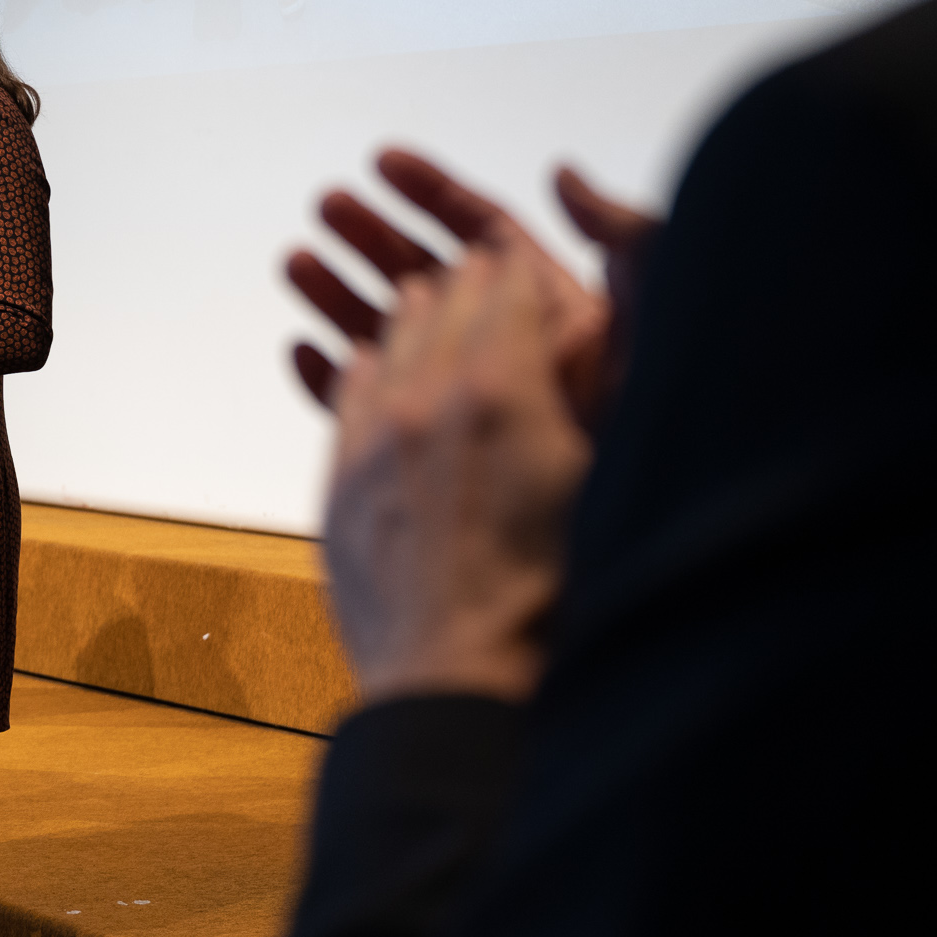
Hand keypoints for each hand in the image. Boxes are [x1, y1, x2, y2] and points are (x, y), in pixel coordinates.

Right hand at [285, 147, 657, 430]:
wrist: (641, 522)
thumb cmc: (662, 408)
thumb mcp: (657, 298)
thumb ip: (617, 230)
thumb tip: (563, 175)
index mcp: (546, 303)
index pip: (477, 231)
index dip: (430, 192)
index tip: (382, 162)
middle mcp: (501, 347)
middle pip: (421, 272)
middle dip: (371, 233)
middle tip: (326, 206)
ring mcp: (465, 403)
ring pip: (389, 334)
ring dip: (340, 294)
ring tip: (297, 263)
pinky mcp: (438, 458)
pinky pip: (376, 412)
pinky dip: (335, 380)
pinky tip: (305, 351)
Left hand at [322, 234, 595, 704]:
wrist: (459, 678)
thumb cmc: (549, 598)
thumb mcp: (597, 481)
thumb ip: (579, 401)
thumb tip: (583, 346)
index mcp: (503, 388)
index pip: (507, 288)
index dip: (516, 269)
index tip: (515, 258)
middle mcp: (429, 399)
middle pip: (443, 306)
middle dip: (462, 283)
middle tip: (469, 266)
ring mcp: (373, 438)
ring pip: (386, 343)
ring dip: (405, 316)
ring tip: (415, 293)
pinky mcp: (339, 482)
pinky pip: (342, 397)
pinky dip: (358, 368)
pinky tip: (363, 360)